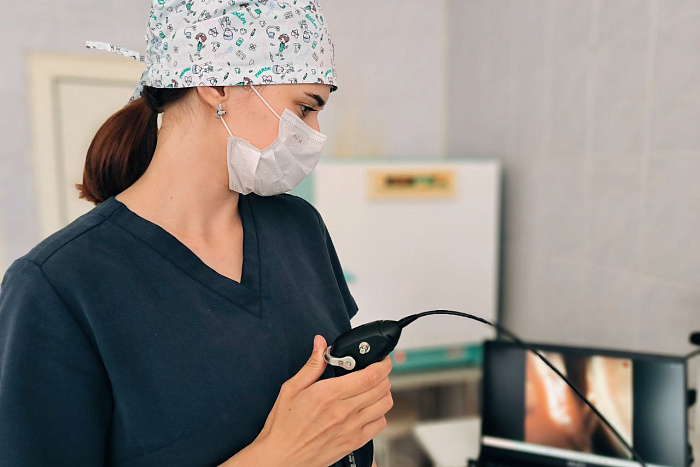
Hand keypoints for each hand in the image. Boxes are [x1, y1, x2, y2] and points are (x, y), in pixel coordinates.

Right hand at [250, 335, 392, 466]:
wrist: (280, 458)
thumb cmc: (283, 426)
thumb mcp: (291, 388)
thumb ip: (312, 365)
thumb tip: (320, 343)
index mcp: (330, 394)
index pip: (370, 376)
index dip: (383, 364)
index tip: (382, 359)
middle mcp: (344, 411)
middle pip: (382, 388)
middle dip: (384, 375)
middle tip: (377, 370)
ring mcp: (351, 428)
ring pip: (384, 405)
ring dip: (384, 393)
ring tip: (374, 388)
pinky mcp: (354, 443)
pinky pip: (380, 425)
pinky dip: (380, 413)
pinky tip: (369, 409)